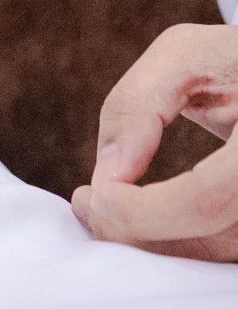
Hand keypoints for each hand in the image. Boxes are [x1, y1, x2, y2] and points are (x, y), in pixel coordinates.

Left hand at [71, 22, 237, 259]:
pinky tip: (132, 220)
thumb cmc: (234, 57)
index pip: (210, 197)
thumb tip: (105, 174)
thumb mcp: (187, 54)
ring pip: (217, 254)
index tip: (94, 194)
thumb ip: (139, 104)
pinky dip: (173, 242)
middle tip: (86, 205)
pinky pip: (220, 247)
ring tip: (99, 210)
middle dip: (138, 231)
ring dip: (151, 244)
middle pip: (213, 239)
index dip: (146, 210)